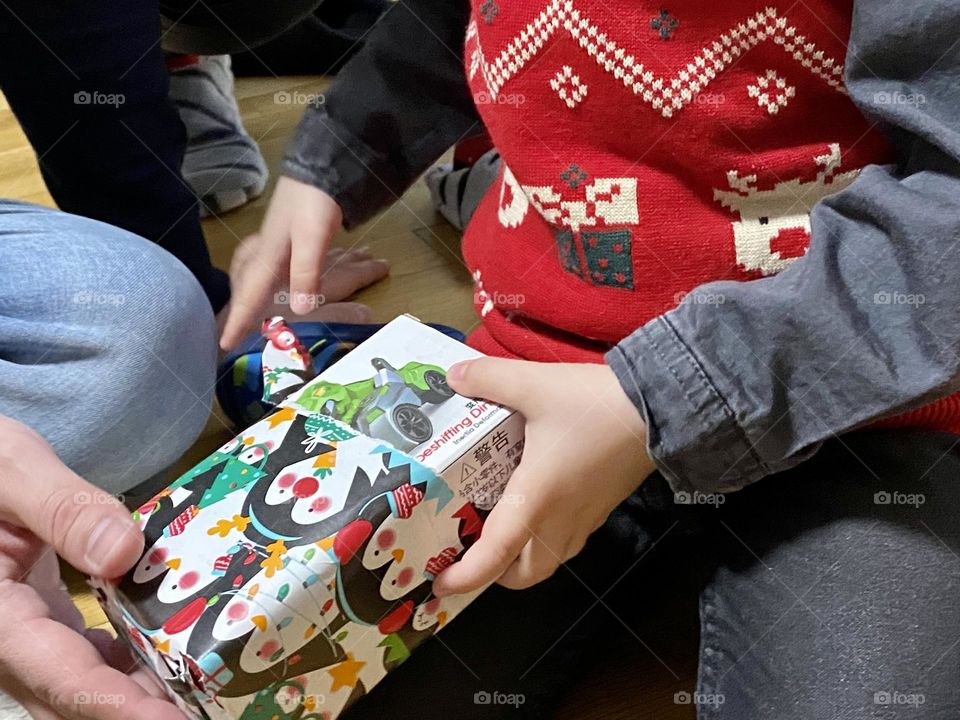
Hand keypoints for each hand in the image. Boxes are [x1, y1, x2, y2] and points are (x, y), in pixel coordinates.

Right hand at [0, 416, 182, 719]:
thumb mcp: (12, 469)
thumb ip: (63, 509)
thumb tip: (125, 552)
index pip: (63, 677)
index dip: (121, 706)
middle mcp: (6, 642)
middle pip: (75, 699)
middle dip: (140, 712)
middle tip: (210, 706)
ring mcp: (22, 638)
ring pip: (81, 687)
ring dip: (139, 694)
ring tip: (205, 688)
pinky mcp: (39, 626)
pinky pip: (84, 660)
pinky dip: (128, 666)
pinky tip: (174, 652)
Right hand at [219, 177, 387, 348]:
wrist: (322, 165)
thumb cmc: (314, 201)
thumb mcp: (313, 239)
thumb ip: (306, 273)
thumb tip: (298, 310)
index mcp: (268, 254)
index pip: (250, 294)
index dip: (239, 320)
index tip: (224, 343)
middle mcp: (266, 249)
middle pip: (244, 282)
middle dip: (237, 306)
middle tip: (227, 329)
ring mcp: (274, 240)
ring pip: (252, 270)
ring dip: (246, 289)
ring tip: (241, 306)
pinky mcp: (285, 233)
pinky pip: (266, 261)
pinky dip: (260, 272)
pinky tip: (267, 272)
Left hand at [433, 359, 655, 594]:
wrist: (662, 406)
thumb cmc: (594, 404)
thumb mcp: (533, 384)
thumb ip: (488, 378)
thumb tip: (453, 376)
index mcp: (535, 500)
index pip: (494, 558)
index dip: (464, 577)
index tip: (440, 583)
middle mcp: (560, 520)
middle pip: (525, 574)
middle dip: (494, 574)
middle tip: (470, 549)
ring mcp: (586, 516)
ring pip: (549, 560)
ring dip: (521, 559)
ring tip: (498, 529)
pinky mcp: (603, 506)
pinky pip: (568, 539)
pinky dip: (545, 538)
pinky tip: (535, 503)